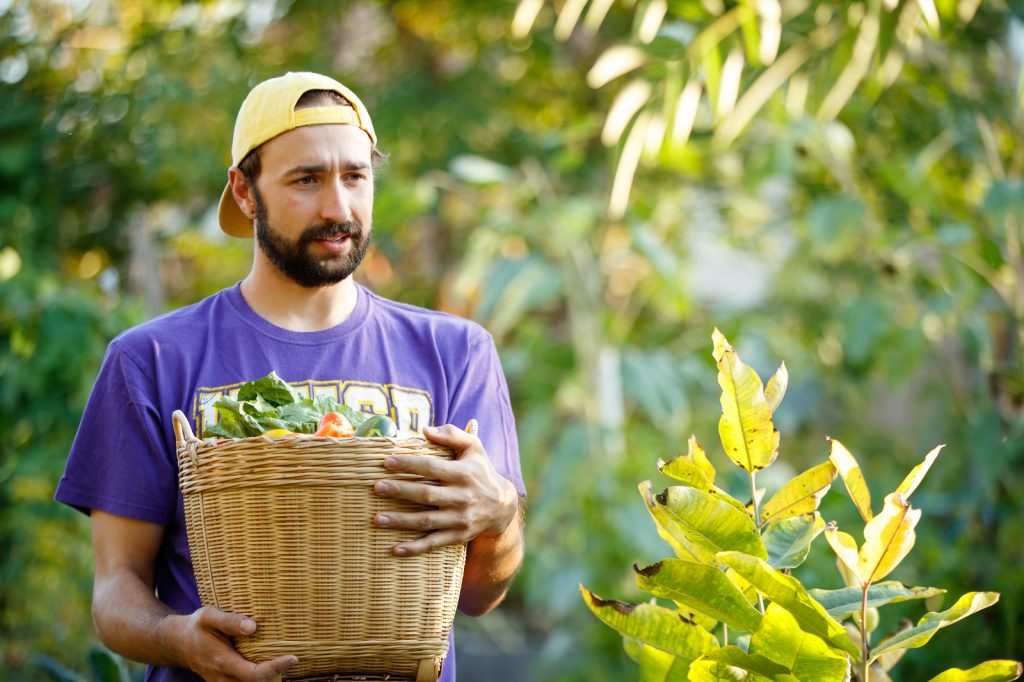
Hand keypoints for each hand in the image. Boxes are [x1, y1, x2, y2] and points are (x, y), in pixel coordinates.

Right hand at [170, 606, 296, 680]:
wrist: (178, 643)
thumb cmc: (196, 627)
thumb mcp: (208, 616)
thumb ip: (229, 621)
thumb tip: (253, 627)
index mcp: (222, 662)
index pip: (254, 674)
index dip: (276, 668)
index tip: (293, 658)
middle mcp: (224, 678)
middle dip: (277, 674)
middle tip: (292, 656)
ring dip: (269, 677)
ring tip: (283, 659)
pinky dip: (260, 677)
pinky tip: (270, 663)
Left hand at [372, 423, 518, 555]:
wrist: (503, 506)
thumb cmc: (481, 471)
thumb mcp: (473, 448)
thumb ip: (452, 434)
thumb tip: (425, 429)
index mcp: (463, 473)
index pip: (432, 467)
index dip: (409, 464)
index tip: (387, 462)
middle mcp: (462, 497)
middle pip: (426, 494)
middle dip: (400, 491)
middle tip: (377, 488)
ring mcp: (460, 519)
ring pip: (426, 521)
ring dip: (400, 521)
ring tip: (376, 519)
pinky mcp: (457, 536)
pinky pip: (434, 543)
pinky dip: (415, 548)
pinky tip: (395, 549)